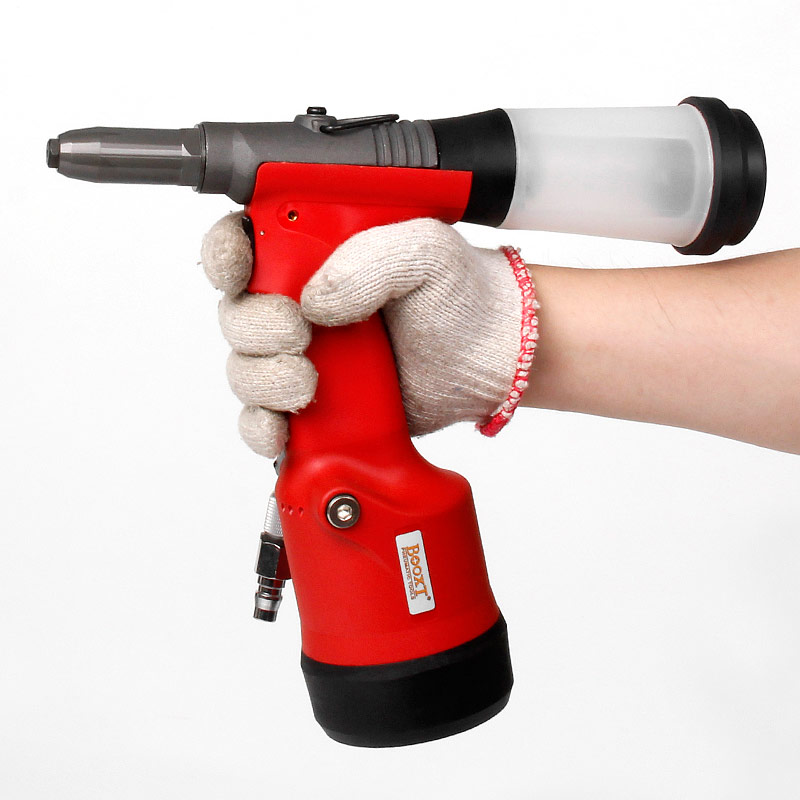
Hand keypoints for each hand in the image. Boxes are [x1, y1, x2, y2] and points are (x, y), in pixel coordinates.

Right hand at [201, 213, 532, 456]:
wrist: (489, 357)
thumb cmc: (460, 296)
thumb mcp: (424, 252)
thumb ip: (369, 261)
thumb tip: (314, 300)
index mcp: (316, 250)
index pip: (244, 241)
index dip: (227, 255)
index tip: (240, 272)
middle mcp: (300, 301)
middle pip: (237, 313)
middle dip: (257, 328)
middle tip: (300, 334)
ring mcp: (306, 354)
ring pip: (245, 368)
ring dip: (264, 379)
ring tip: (308, 383)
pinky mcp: (317, 402)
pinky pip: (266, 418)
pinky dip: (263, 426)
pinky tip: (283, 428)